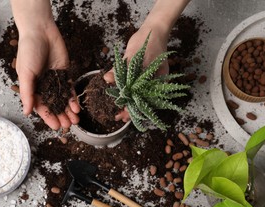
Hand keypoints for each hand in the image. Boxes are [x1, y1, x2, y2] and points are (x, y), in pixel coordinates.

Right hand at [11, 0, 79, 129]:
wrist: (41, 31)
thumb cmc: (29, 51)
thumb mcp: (25, 73)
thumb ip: (28, 93)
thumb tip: (27, 112)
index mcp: (32, 88)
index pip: (41, 107)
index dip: (49, 117)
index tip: (56, 127)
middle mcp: (44, 87)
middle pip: (54, 106)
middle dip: (61, 116)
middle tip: (68, 126)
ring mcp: (55, 81)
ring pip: (63, 100)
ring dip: (68, 111)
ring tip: (75, 121)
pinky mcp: (65, 74)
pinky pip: (70, 89)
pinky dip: (73, 99)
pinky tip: (77, 107)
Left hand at [103, 0, 189, 121]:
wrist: (153, 31)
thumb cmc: (148, 42)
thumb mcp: (133, 55)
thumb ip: (120, 69)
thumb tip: (107, 79)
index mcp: (157, 82)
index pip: (145, 101)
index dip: (134, 110)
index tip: (124, 115)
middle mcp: (154, 83)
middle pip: (143, 101)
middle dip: (132, 110)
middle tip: (119, 118)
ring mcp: (149, 79)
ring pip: (139, 97)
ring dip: (130, 104)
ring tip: (121, 114)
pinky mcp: (142, 75)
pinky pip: (135, 87)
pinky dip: (128, 93)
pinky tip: (121, 98)